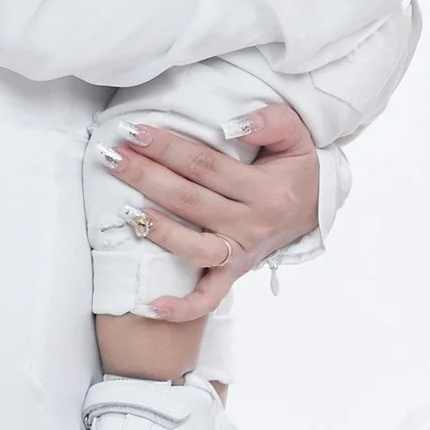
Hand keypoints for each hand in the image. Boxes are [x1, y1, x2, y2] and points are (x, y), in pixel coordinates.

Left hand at [111, 100, 321, 321]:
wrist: (317, 206)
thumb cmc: (296, 167)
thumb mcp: (297, 135)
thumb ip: (272, 122)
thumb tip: (233, 125)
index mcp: (265, 190)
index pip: (205, 165)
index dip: (168, 148)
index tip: (135, 132)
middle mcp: (252, 225)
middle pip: (190, 200)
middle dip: (146, 177)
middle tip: (112, 157)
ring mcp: (242, 254)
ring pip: (192, 247)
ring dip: (155, 229)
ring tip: (122, 209)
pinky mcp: (235, 273)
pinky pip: (209, 297)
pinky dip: (182, 307)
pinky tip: (151, 305)